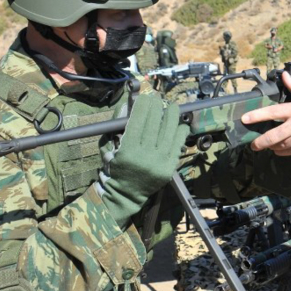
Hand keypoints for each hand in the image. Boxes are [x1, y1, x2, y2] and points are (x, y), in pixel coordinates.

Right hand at [101, 95, 189, 226]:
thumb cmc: (115, 166)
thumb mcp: (109, 145)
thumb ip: (117, 125)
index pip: (138, 122)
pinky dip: (180, 133)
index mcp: (127, 150)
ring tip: (174, 107)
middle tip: (159, 98)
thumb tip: (129, 103)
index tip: (147, 97)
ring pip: (169, 134)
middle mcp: (144, 156)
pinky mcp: (169, 169)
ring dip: (173, 117)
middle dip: (158, 108)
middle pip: (154, 125)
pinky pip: (177, 146)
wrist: (125, 193)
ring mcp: (159, 163)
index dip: (144, 107)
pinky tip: (181, 124)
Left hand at [242, 72, 290, 154]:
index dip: (257, 116)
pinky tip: (278, 149)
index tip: (245, 119)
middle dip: (260, 142)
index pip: (272, 112)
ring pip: (280, 146)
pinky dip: (281, 152)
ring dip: (271, 146)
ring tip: (266, 145)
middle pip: (273, 136)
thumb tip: (283, 75)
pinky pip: (289, 152)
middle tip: (253, 144)